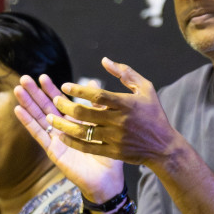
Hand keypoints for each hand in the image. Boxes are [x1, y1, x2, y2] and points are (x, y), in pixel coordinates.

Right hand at [13, 74, 127, 201]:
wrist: (107, 178)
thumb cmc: (109, 155)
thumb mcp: (105, 125)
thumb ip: (97, 105)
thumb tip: (93, 82)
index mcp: (75, 123)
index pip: (60, 103)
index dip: (51, 90)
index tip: (43, 76)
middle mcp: (63, 129)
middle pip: (45, 107)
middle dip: (35, 93)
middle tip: (24, 78)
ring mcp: (56, 139)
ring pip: (39, 118)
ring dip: (28, 104)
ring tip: (18, 89)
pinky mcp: (52, 150)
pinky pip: (39, 134)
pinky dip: (28, 122)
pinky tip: (18, 110)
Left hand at [40, 59, 182, 167]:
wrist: (163, 147)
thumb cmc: (153, 114)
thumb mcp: (146, 89)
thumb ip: (125, 73)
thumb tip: (104, 60)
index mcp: (126, 104)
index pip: (97, 95)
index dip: (79, 90)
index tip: (65, 86)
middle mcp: (119, 121)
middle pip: (85, 113)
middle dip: (66, 106)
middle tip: (55, 100)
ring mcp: (115, 139)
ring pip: (82, 131)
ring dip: (63, 124)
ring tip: (50, 118)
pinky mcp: (113, 152)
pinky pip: (87, 147)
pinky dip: (72, 142)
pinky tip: (61, 135)